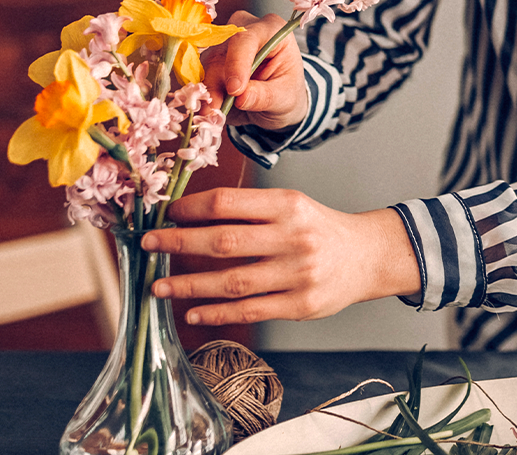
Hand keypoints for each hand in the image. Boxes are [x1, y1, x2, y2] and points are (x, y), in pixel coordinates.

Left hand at [143, 187, 421, 325]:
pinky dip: (216, 312)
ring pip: (231, 281)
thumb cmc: (319, 229)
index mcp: (289, 205)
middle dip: (178, 244)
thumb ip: (250, 210)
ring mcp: (298, 274)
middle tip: (148, 245)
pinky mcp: (300, 305)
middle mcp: (294, 238)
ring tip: (158, 287)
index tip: (167, 214)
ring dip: (188, 286)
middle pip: (224, 241)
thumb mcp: (293, 206)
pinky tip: (192, 311)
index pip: (228, 203)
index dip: (191, 209)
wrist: (368, 257)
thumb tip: (189, 217)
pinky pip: (249, 310)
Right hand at [202, 11, 307, 131]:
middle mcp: (244, 30)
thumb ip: (264, 96)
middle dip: (217, 82)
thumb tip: (241, 98)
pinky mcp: (211, 60)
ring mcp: (225, 44)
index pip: (246, 39)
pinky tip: (208, 109)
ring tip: (213, 114)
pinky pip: (200, 76)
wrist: (277, 99)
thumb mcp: (284, 97)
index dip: (237, 63)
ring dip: (208, 91)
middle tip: (216, 110)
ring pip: (207, 65)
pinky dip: (203, 94)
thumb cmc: (286, 91)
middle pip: (221, 52)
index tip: (235, 90)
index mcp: (271, 30)